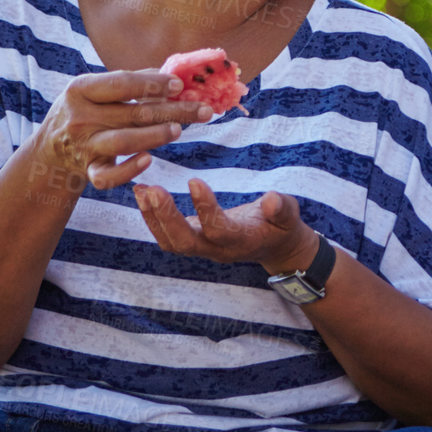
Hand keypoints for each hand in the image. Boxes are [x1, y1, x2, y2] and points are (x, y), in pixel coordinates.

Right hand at [32, 70, 212, 191]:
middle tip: (203, 110)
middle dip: (173, 110)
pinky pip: (108, 176)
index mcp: (81, 89)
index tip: (180, 85)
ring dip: (156, 135)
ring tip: (179, 130)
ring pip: (124, 141)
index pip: (122, 83)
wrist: (50, 150)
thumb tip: (175, 75)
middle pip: (133, 112)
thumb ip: (132, 82)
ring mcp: (83, 145)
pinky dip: (128, 170)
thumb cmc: (86, 111)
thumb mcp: (97, 90)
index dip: (153, 84)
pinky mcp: (88, 170)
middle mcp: (79, 116)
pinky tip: (147, 160)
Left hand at [133, 178, 316, 272]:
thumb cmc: (281, 226)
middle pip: (184, 243)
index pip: (219, 229)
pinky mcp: (193, 241)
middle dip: (166, 218)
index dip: (205, 208)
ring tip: (142, 190)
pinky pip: (167, 236)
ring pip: (171, 243)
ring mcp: (203, 249)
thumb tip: (271, 200)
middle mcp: (218, 250)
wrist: (273, 246)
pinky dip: (152, 217)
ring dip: (153, 218)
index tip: (194, 180)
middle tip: (152, 190)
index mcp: (242, 241)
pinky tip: (143, 193)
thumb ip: (282, 208)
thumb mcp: (290, 215)